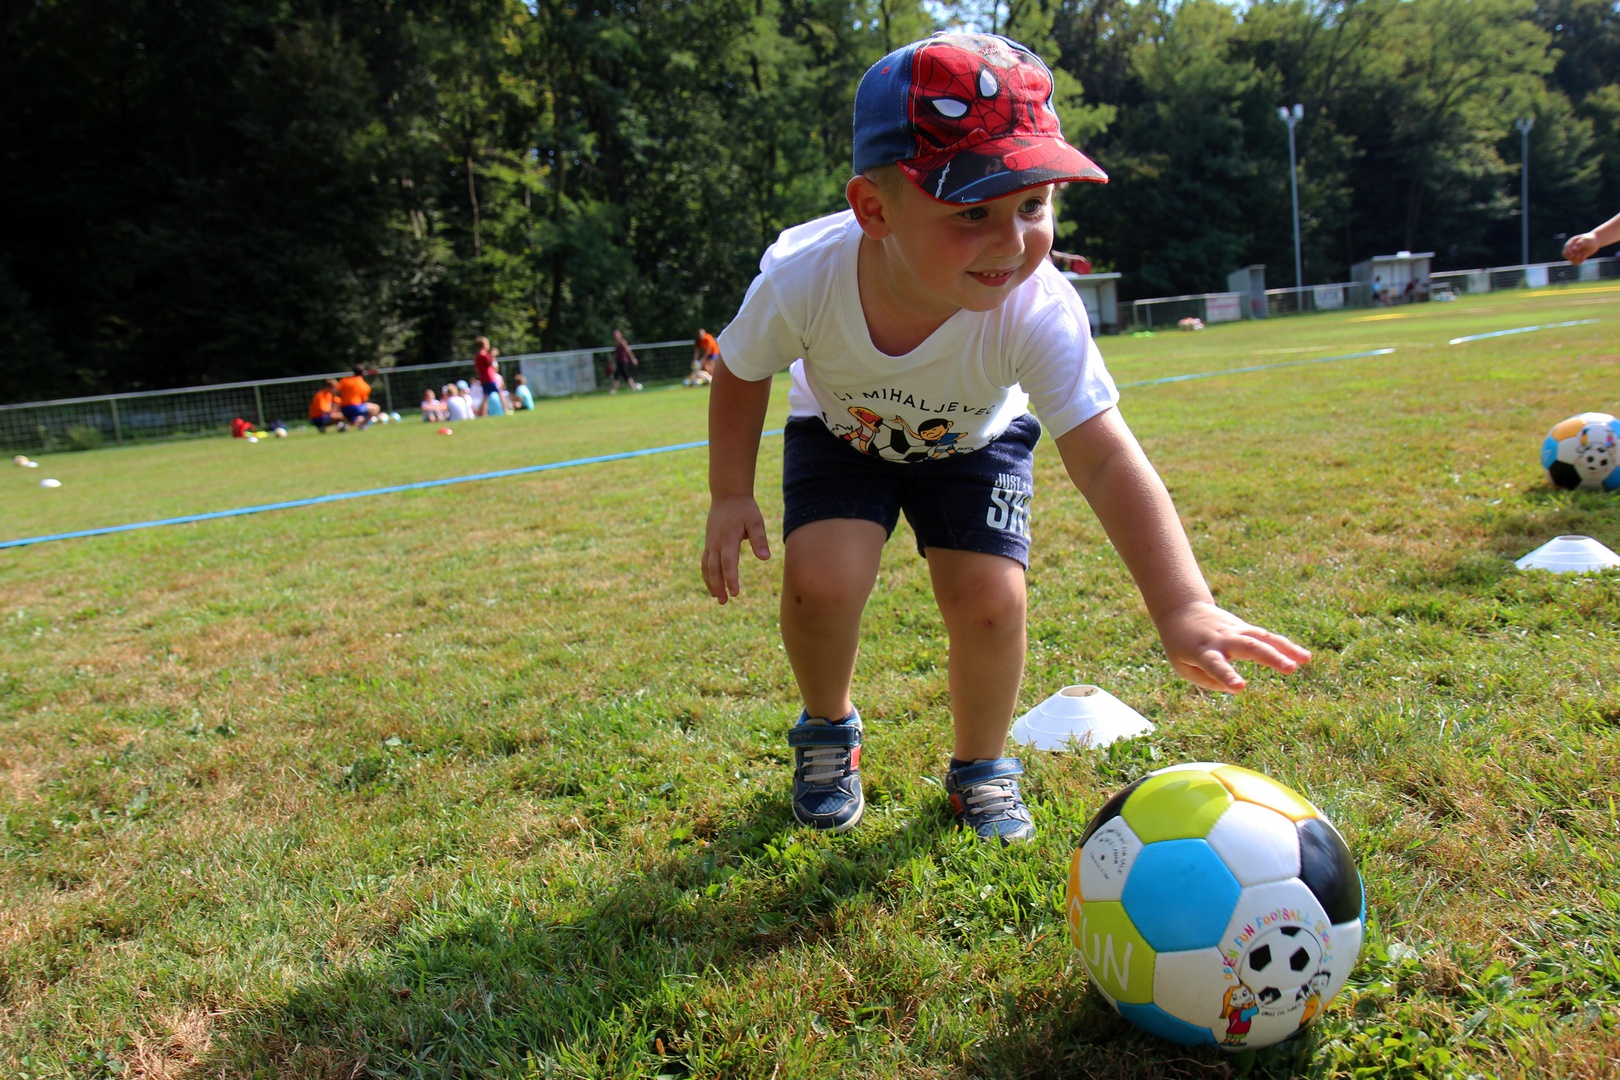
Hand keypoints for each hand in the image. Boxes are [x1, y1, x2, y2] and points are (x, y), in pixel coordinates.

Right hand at [702, 495, 770, 603]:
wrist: (727, 494)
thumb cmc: (744, 508)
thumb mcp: (756, 521)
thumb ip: (759, 540)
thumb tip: (764, 558)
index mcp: (728, 539)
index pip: (728, 563)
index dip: (731, 579)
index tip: (735, 593)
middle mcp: (716, 543)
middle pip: (714, 569)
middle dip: (718, 586)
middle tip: (724, 601)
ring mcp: (710, 543)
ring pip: (706, 566)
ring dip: (711, 583)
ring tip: (717, 598)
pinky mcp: (709, 542)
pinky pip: (705, 561)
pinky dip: (707, 574)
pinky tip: (712, 584)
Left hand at [1153, 601, 1310, 692]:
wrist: (1182, 610)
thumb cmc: (1181, 645)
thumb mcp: (1183, 666)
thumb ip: (1207, 680)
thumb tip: (1232, 688)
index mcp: (1202, 651)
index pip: (1215, 666)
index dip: (1227, 676)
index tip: (1240, 687)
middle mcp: (1222, 639)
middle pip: (1248, 647)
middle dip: (1270, 658)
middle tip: (1290, 669)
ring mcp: (1235, 631)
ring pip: (1263, 637)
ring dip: (1285, 648)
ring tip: (1306, 660)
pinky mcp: (1245, 628)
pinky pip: (1267, 637)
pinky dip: (1285, 645)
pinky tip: (1304, 656)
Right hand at [1563, 232, 1597, 265]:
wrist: (1595, 241)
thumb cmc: (1590, 239)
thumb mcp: (1586, 240)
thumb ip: (1580, 243)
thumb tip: (1574, 249)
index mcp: (1571, 243)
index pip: (1566, 249)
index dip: (1569, 253)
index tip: (1573, 255)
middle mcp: (1571, 248)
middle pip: (1566, 255)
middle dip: (1571, 257)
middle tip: (1579, 256)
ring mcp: (1574, 253)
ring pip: (1571, 260)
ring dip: (1576, 260)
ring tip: (1583, 257)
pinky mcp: (1578, 257)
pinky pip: (1576, 262)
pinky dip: (1579, 262)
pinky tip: (1584, 258)